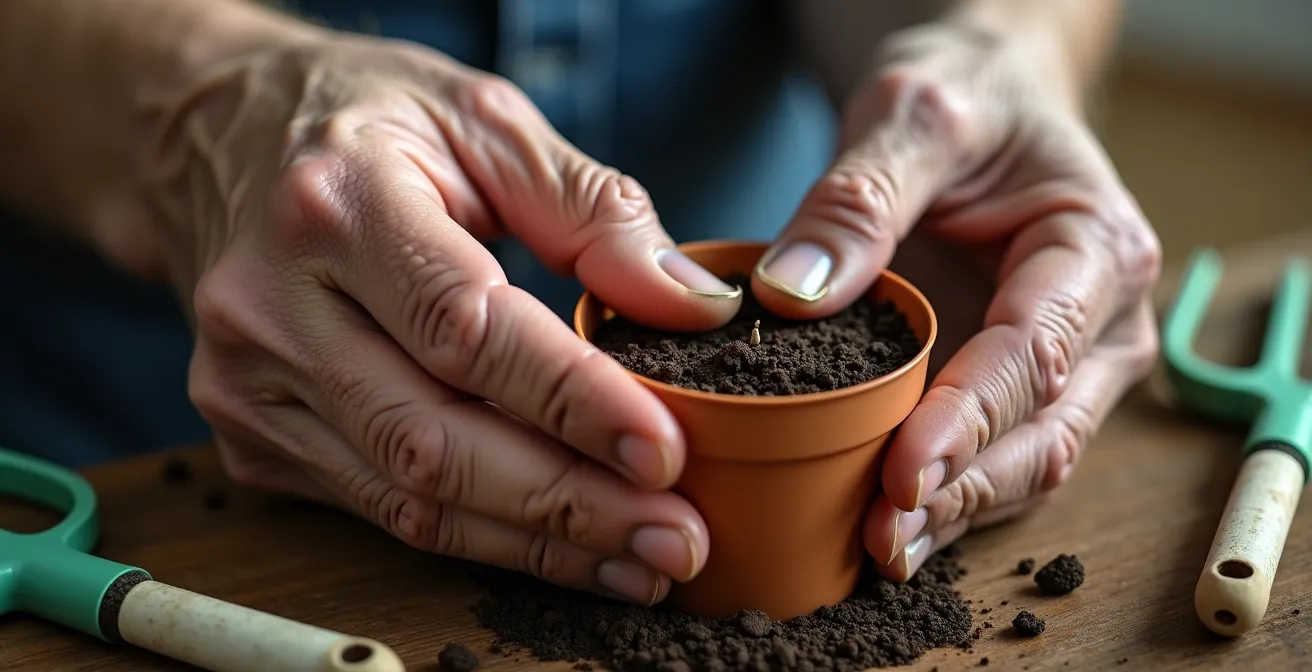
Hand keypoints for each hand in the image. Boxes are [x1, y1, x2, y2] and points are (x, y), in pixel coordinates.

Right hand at [143, 30, 744, 602]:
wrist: (218, 140)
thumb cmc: (367, 123)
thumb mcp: (485, 122)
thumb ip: (593, 210)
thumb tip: (692, 306)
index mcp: (335, 204)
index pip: (463, 327)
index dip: (570, 399)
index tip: (663, 452)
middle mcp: (272, 304)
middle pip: (431, 438)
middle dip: (568, 502)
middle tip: (676, 537)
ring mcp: (249, 383)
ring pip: (407, 497)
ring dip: (536, 542)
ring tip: (641, 559)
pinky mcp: (253, 436)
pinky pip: (381, 509)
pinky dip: (482, 537)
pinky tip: (562, 546)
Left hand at [750, 24, 1161, 578]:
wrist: (978, 103)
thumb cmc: (963, 99)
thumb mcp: (912, 114)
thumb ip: (860, 197)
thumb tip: (793, 292)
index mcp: (1096, 251)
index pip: (1034, 354)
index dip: (969, 421)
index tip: (901, 471)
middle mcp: (1098, 326)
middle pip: (1042, 434)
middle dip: (962, 491)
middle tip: (881, 535)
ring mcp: (1062, 368)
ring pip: (1023, 466)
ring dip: (954, 514)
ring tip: (877, 550)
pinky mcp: (1011, 390)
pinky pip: (988, 460)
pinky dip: (941, 498)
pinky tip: (882, 528)